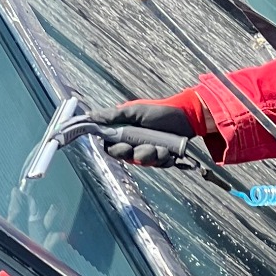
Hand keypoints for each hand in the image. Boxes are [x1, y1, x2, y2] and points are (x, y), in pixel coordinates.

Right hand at [87, 100, 201, 167]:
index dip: (116, 150)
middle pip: (127, 157)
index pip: (111, 147)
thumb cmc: (159, 111)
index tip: (125, 147)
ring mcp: (148, 151)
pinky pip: (159, 165)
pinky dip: (165, 159)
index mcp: (124, 133)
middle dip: (137, 153)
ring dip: (153, 155)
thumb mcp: (135, 111)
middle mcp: (134, 144)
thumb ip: (113, 116)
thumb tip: (89, 116)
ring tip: (163, 147)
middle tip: (148, 147)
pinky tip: (170, 152)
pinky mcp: (162, 157)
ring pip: (144, 162)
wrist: (186, 116)